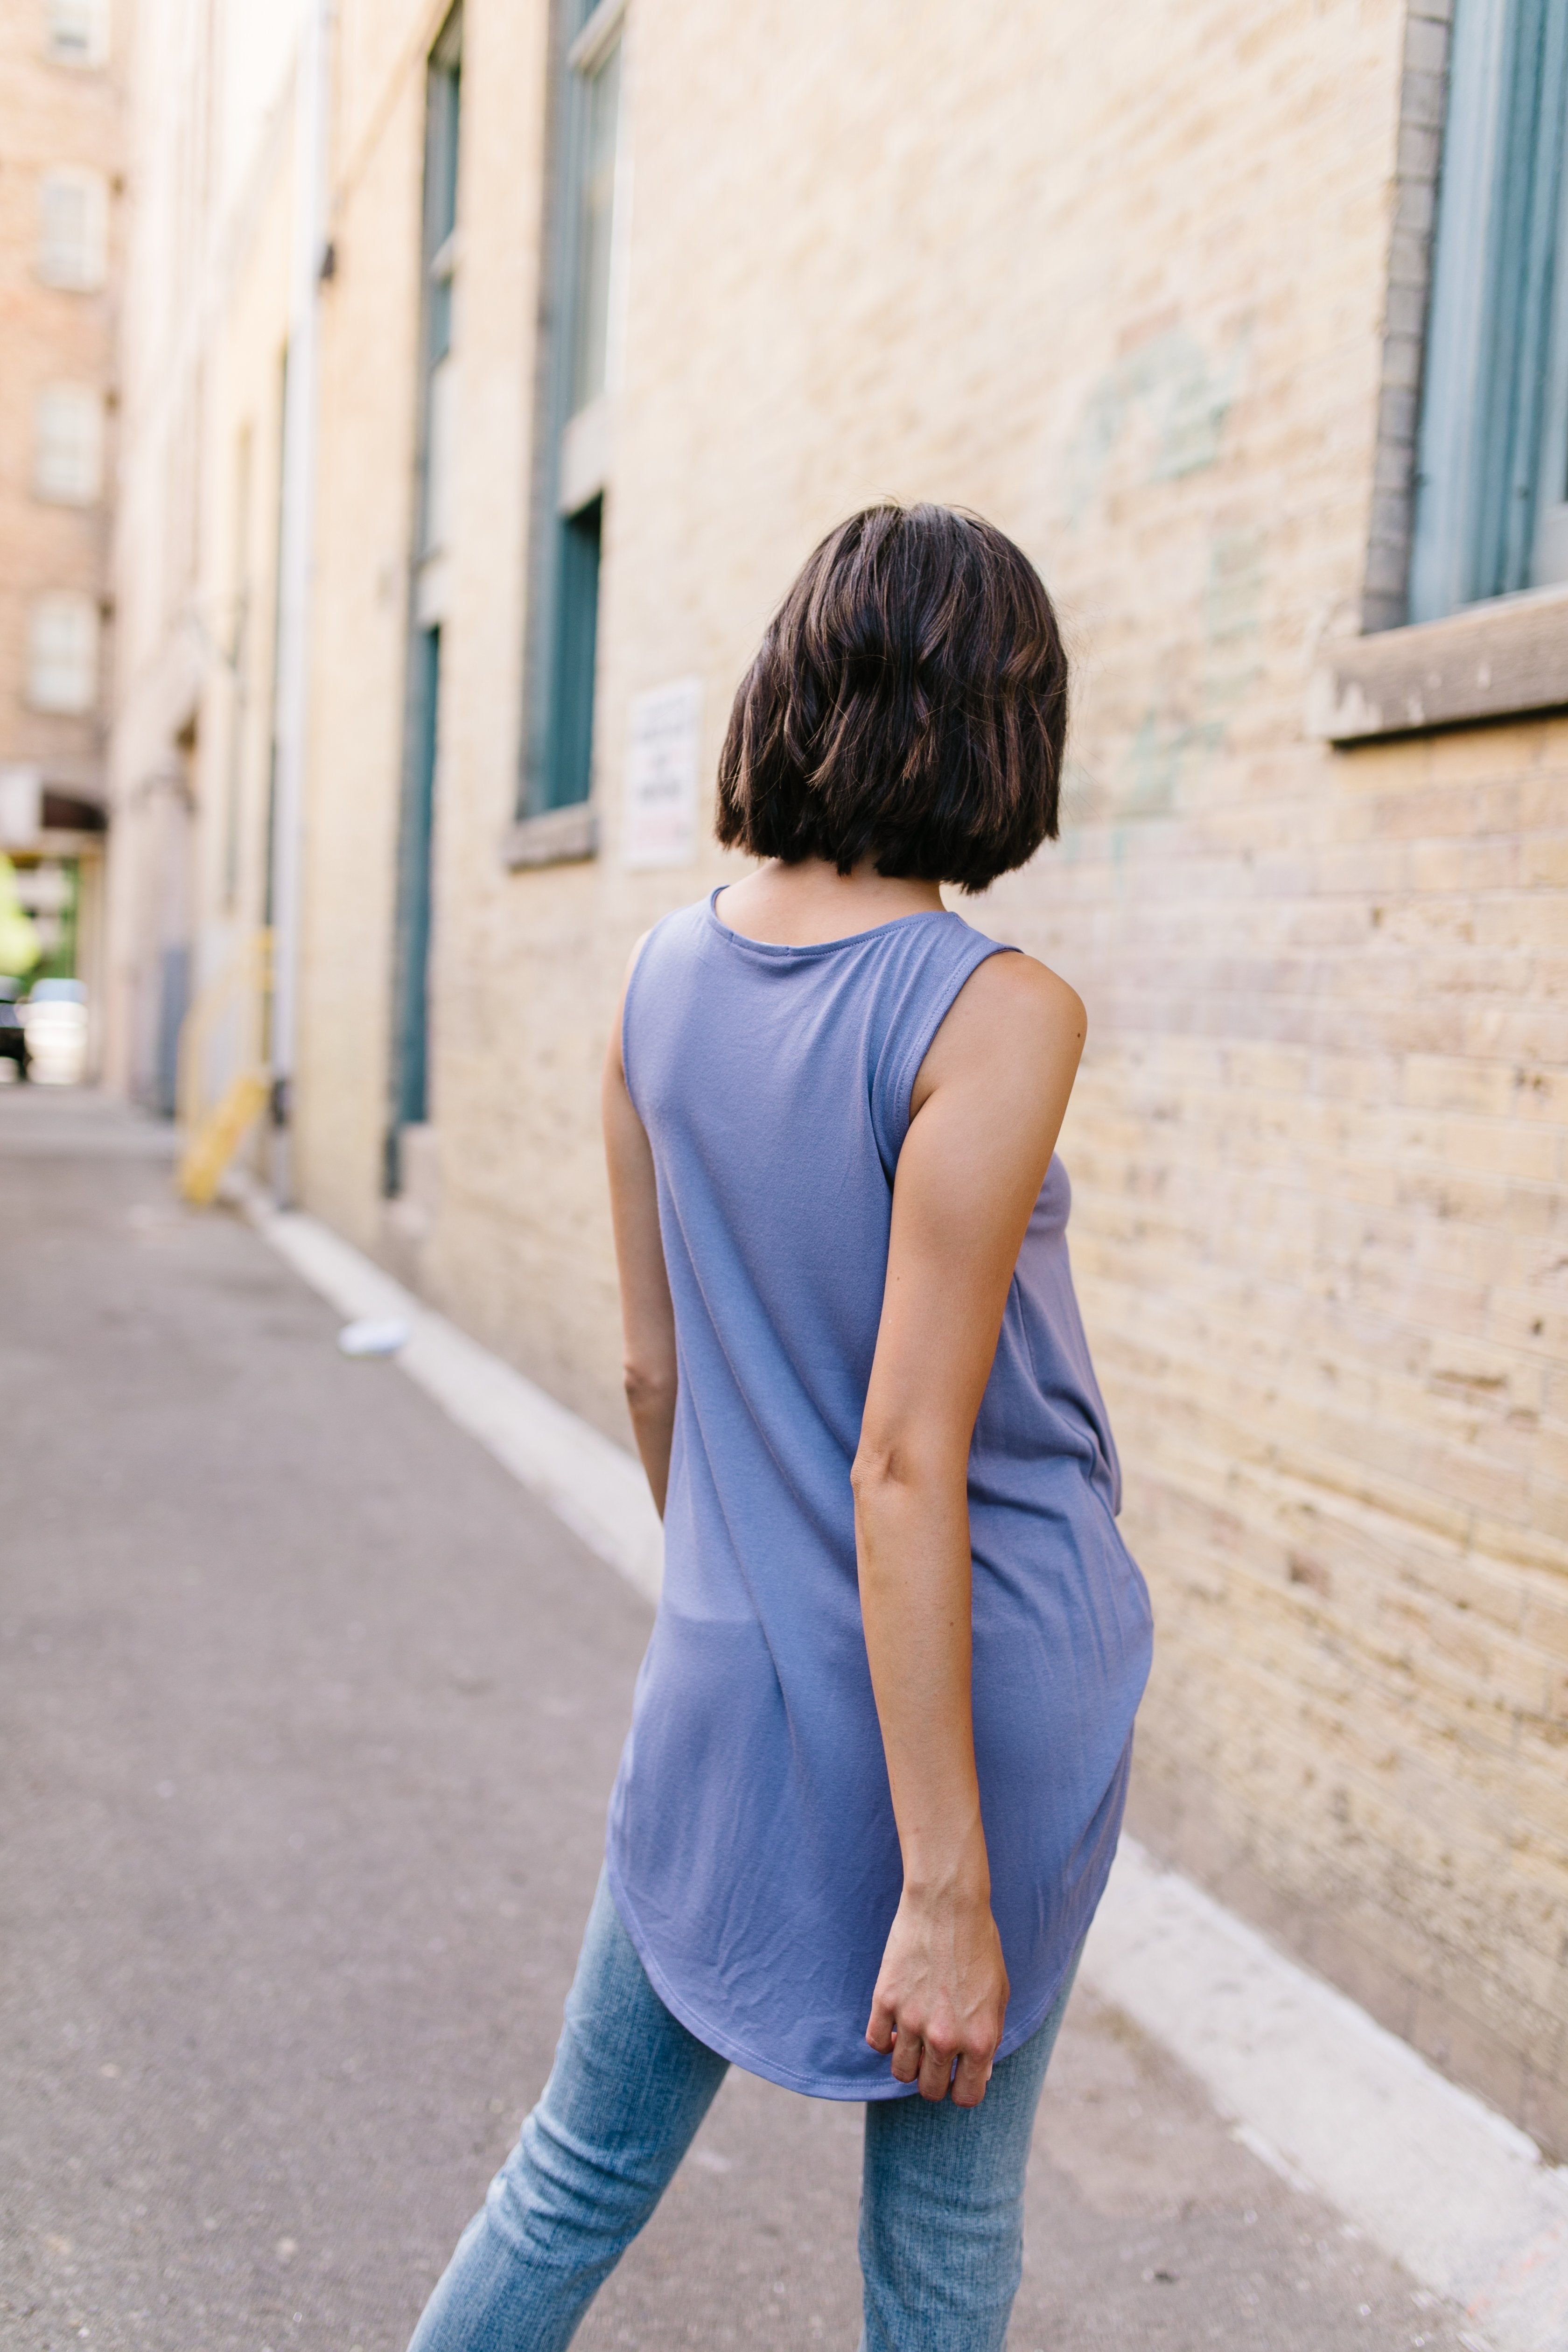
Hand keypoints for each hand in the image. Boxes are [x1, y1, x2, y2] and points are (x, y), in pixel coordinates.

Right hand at [865, 1878, 1009, 2105]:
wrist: (948, 1904)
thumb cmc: (979, 1946)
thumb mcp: (999, 1996)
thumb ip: (989, 2038)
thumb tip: (978, 2072)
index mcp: (981, 2040)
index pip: (967, 2097)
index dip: (962, 2090)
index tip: (957, 2078)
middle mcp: (946, 2038)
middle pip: (930, 2089)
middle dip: (933, 2080)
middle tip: (933, 2060)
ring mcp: (912, 2021)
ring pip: (901, 2071)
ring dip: (908, 2061)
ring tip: (914, 2040)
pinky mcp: (886, 2000)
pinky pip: (876, 2041)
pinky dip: (884, 2039)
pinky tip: (894, 2024)